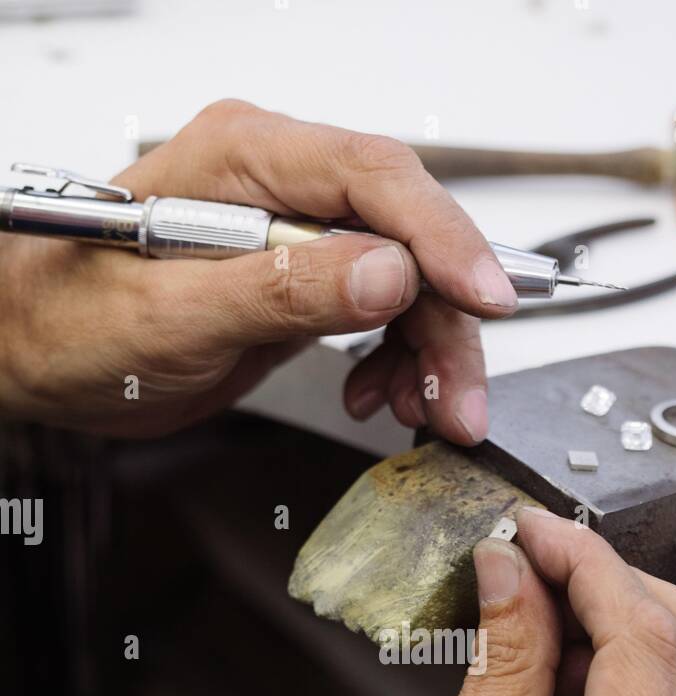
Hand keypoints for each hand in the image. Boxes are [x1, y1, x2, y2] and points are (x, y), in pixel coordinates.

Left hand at [0, 100, 515, 438]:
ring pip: (404, 282)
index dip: (442, 237)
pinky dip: (395, 361)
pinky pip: (379, 313)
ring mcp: (293, 236)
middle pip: (405, 237)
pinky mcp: (299, 283)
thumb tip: (384, 271)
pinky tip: (377, 394)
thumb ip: (282, 289)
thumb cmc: (73, 320)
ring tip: (427, 409)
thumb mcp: (175, 314)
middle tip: (461, 397)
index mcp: (244, 161)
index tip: (484, 297)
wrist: (36, 354)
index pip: (373, 177)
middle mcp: (278, 189)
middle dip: (447, 320)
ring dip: (430, 351)